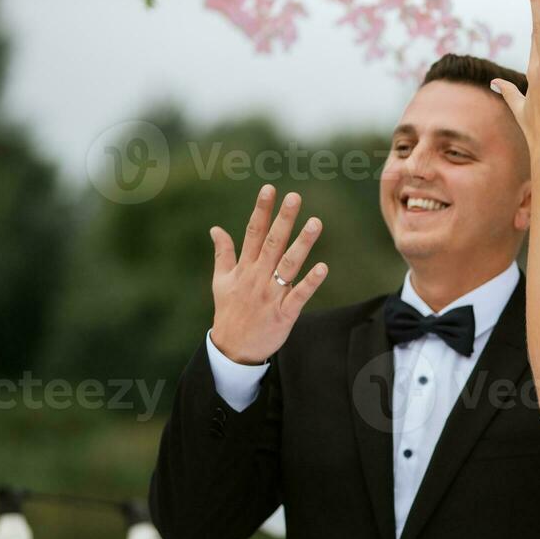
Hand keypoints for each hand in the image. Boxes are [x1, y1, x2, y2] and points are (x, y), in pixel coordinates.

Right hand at [209, 184, 326, 364]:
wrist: (233, 349)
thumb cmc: (229, 312)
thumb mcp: (221, 281)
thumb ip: (223, 254)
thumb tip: (215, 228)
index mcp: (244, 268)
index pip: (253, 232)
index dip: (262, 210)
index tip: (270, 189)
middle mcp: (258, 277)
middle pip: (272, 243)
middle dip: (283, 219)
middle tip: (294, 197)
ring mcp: (271, 295)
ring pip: (288, 264)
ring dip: (302, 244)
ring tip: (316, 223)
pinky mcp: (284, 314)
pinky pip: (299, 295)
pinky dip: (310, 282)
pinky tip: (324, 268)